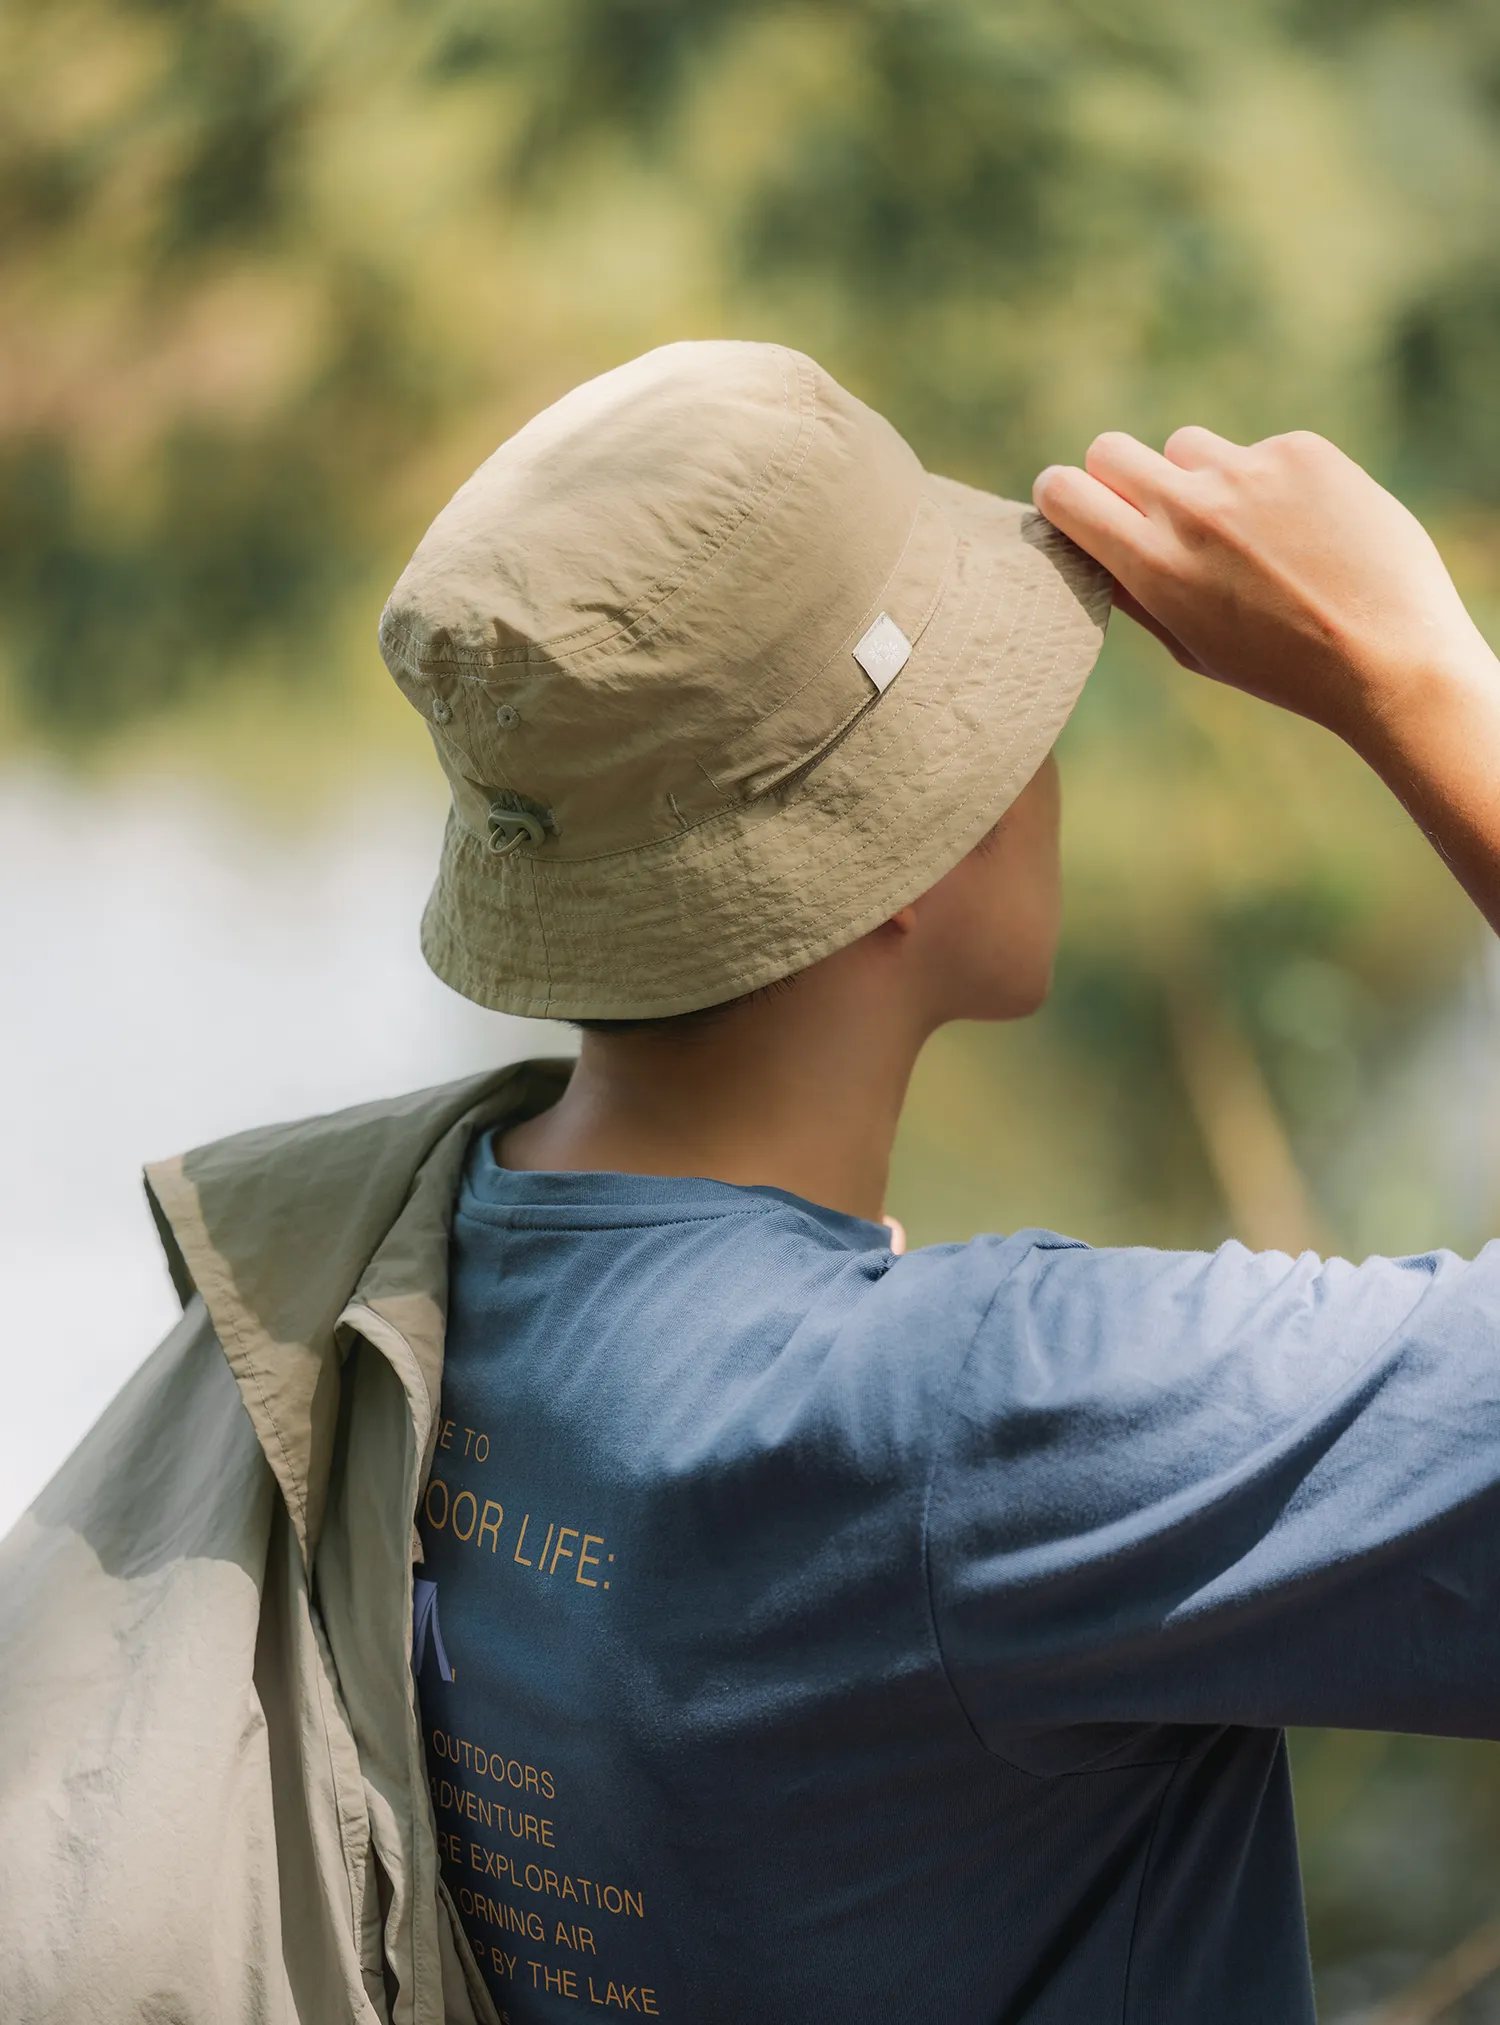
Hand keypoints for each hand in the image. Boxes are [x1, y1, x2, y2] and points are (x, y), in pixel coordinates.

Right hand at [1033, 427, 1494, 748]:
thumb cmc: (1284, 668)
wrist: (1391, 656)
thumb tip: (1090, 547)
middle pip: (1109, 449)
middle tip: (1149, 511)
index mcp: (1152, 564)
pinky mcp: (1301, 451)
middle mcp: (1191, 507)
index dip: (1061, 496)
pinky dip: (1269, 481)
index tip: (1076, 508)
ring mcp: (1248, 471)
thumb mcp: (1191, 647)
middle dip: (1117, 478)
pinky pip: (1258, 451)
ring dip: (1198, 478)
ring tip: (1247, 532)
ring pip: (1185, 446)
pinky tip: (1306, 528)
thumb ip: (1135, 590)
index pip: (1063, 489)